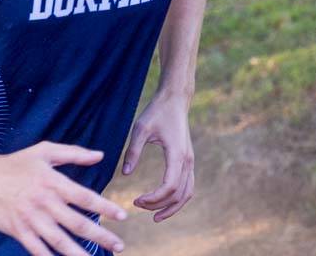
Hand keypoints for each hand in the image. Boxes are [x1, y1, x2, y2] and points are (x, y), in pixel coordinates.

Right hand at [0, 142, 126, 255]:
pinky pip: (38, 250)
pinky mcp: (19, 232)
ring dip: (81, 254)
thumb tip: (100, 155)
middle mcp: (45, 203)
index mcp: (53, 182)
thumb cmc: (15, 163)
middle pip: (78, 223)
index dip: (105, 207)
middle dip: (101, 236)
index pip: (85, 197)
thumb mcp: (44, 151)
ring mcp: (32, 219)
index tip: (122, 216)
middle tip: (119, 245)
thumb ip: (74, 153)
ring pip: (61, 242)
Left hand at [121, 91, 193, 221]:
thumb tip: (125, 174)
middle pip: (178, 194)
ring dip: (172, 207)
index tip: (136, 200)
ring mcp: (190, 161)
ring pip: (187, 193)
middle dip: (159, 205)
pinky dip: (178, 198)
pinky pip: (187, 186)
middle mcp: (187, 161)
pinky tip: (164, 202)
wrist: (175, 100)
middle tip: (137, 205)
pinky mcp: (188, 160)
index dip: (154, 199)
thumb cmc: (156, 112)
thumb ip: (133, 151)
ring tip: (154, 216)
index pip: (169, 186)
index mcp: (176, 154)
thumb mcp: (140, 129)